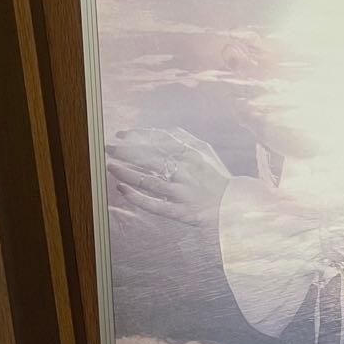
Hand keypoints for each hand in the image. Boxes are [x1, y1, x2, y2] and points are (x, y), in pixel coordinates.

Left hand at [107, 128, 230, 227]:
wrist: (235, 207)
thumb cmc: (218, 178)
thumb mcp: (207, 153)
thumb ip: (186, 140)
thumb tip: (165, 131)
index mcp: (193, 155)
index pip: (159, 140)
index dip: (137, 135)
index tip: (121, 134)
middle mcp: (186, 172)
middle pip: (150, 158)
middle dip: (125, 151)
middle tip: (108, 148)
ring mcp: (183, 193)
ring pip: (148, 181)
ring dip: (126, 172)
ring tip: (110, 166)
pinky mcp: (181, 212)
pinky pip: (155, 204)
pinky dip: (136, 197)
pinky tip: (122, 190)